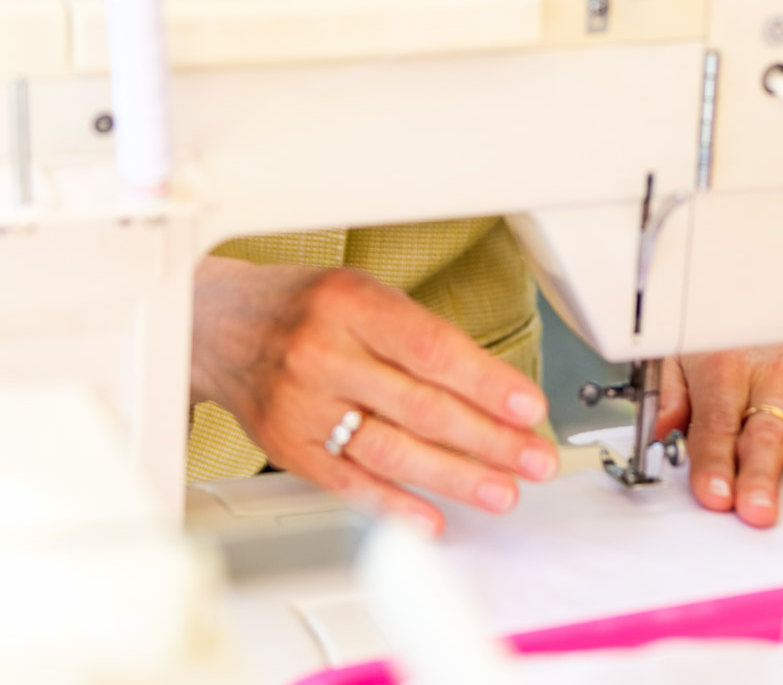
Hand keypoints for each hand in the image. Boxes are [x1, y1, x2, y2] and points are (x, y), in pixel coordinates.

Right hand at [191, 258, 558, 532]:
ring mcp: (302, 403)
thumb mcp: (361, 292)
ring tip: (501, 491)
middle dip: (489, 439)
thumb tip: (491, 389)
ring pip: (390, 449)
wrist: (218, 324)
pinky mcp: (288, 446)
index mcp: (351, 303)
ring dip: (455, 477)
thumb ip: (417, 335)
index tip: (528, 406)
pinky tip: (431, 519)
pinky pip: (347, 483)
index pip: (432, 348)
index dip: (486, 381)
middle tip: (534, 459)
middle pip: (420, 405)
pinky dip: (394, 504)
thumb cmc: (304, 306)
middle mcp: (324, 352)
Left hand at [656, 283, 782, 527]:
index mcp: (726, 367)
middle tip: (757, 510)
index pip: (717, 422)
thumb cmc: (737, 332)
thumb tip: (661, 429)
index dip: (713, 460)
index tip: (713, 494)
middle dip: (761, 473)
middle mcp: (772, 375)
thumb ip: (674, 391)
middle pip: (766, 432)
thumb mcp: (690, 347)